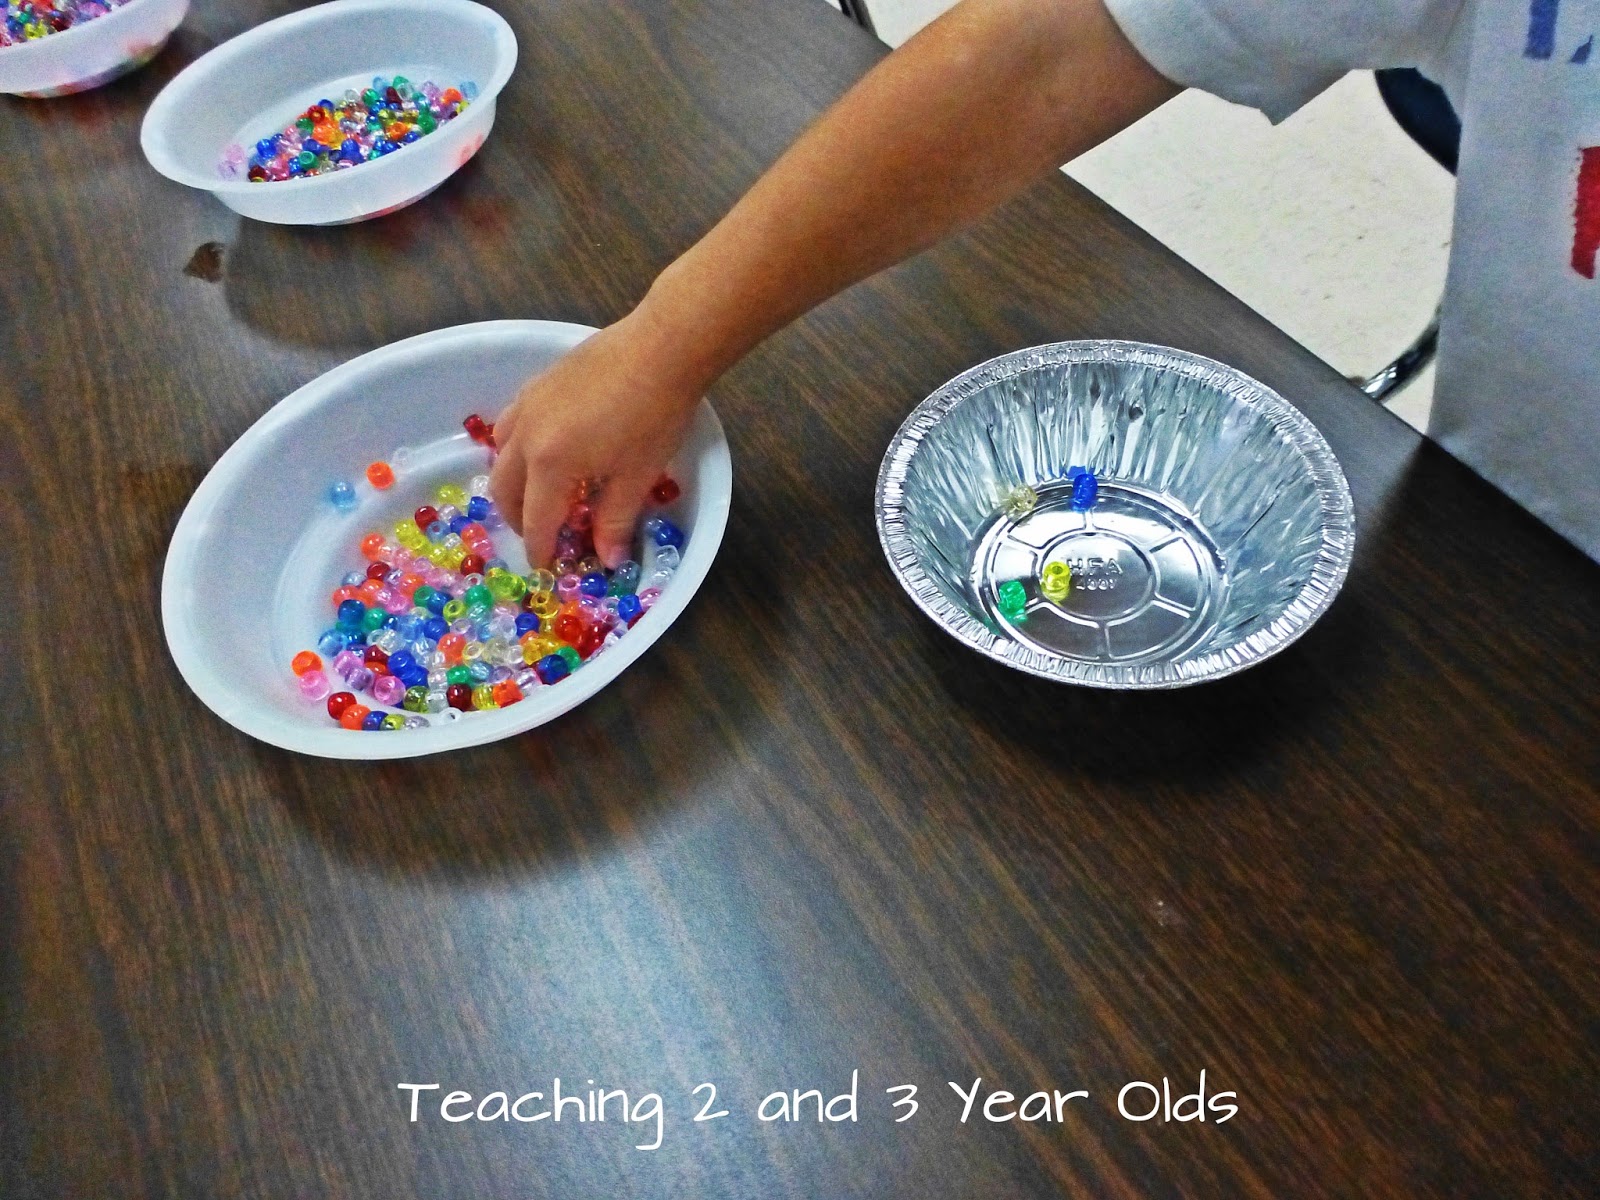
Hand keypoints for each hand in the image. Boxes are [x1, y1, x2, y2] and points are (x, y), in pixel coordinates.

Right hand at [489, 308, 704, 567]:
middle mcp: (527, 436)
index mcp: (550, 465)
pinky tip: (539, 450)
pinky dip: (514, 447)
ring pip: (500, 453)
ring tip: (534, 495)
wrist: (662, 349)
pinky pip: (510, 423)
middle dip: (518, 519)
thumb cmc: (655, 416)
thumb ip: (615, 521)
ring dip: (510, 483)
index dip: (540, 549)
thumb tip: (608, 560)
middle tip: (541, 535)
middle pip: (504, 489)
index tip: (546, 567)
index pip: (536, 520)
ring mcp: (528, 404)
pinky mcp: (537, 383)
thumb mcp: (637, 476)